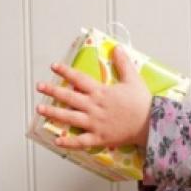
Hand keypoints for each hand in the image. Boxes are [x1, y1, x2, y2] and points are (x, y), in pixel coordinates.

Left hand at [35, 45, 152, 148]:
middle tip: (40, 86)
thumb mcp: (133, 79)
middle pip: (69, 97)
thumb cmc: (142, 103)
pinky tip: (57, 140)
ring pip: (70, 117)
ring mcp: (95, 123)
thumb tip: (117, 48)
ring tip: (40, 109)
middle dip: (53, 91)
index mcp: (101, 92)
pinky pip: (80, 141)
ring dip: (54, 113)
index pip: (79, 79)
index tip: (54, 66)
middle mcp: (94, 107)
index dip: (66, 71)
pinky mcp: (99, 138)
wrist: (150, 124)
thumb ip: (123, 63)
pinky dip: (68, 142)